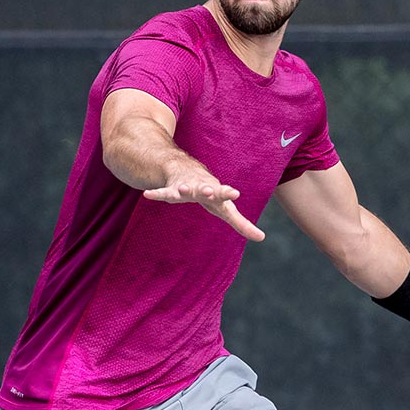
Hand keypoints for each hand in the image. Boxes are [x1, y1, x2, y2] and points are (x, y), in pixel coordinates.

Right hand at [144, 174, 265, 241]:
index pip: (223, 193)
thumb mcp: (226, 209)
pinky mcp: (171, 189)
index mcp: (216, 192)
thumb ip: (242, 224)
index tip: (235, 192)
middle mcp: (201, 187)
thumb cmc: (211, 194)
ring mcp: (186, 187)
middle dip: (207, 190)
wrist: (187, 171)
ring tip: (181, 190)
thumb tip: (262, 238)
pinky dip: (157, 193)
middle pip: (204, 189)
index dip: (228, 193)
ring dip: (182, 190)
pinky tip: (147, 194)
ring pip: (183, 189)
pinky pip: (163, 192)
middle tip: (210, 191)